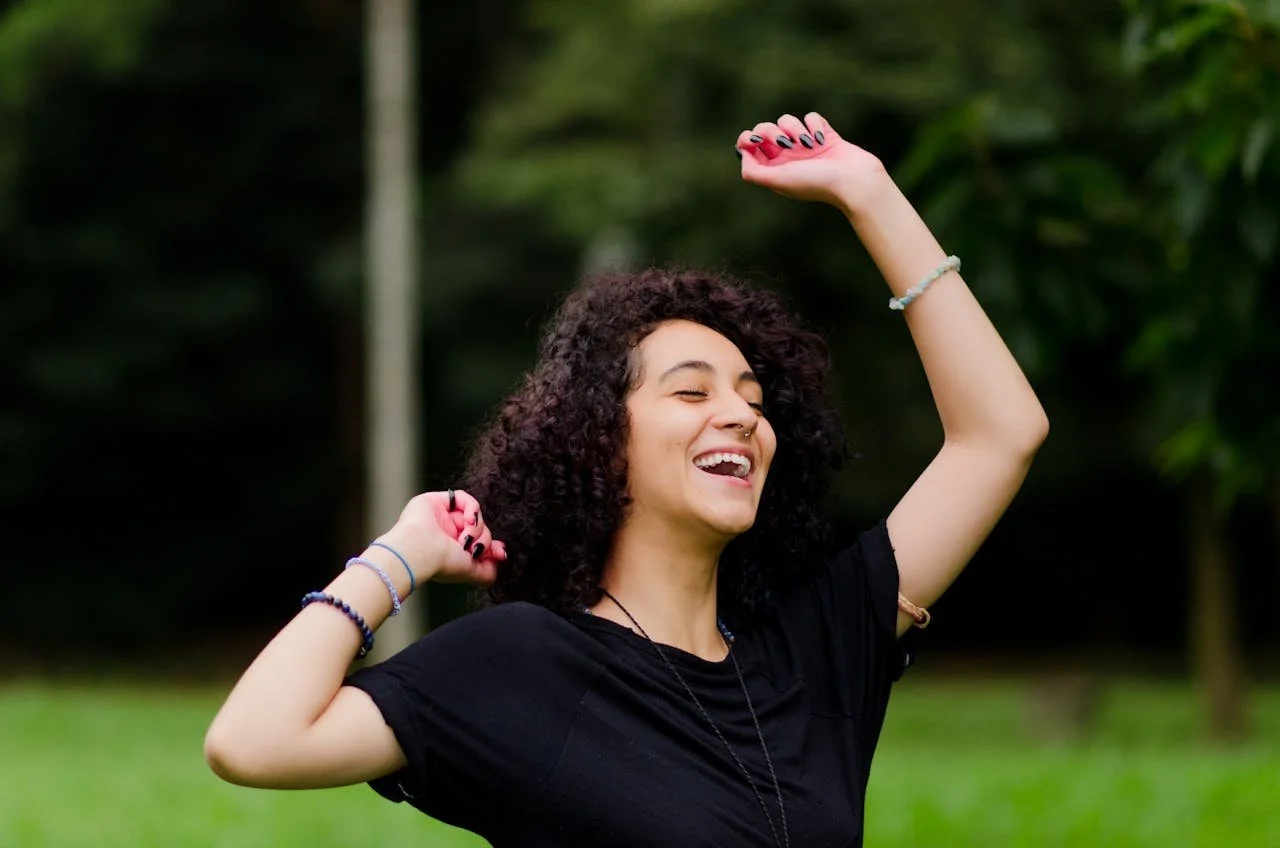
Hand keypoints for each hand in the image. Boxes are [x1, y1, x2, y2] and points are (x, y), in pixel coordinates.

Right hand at [376, 489, 507, 587]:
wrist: (421, 551)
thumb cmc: (441, 563)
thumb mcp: (471, 572)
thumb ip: (487, 572)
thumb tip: (500, 562)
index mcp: (452, 551)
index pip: (478, 543)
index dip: (491, 546)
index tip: (499, 553)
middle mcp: (447, 534)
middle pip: (479, 529)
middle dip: (484, 539)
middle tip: (476, 549)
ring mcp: (442, 518)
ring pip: (474, 515)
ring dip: (477, 527)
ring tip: (467, 538)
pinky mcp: (436, 501)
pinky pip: (463, 498)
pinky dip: (472, 508)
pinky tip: (468, 520)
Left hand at [736, 112, 888, 214]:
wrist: (854, 181)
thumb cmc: (816, 183)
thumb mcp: (779, 180)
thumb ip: (754, 172)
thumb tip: (743, 154)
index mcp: (774, 170)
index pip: (750, 149)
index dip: (748, 140)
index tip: (753, 139)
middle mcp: (788, 158)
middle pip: (766, 131)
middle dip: (771, 131)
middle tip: (784, 143)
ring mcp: (806, 146)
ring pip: (788, 121)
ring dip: (795, 128)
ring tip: (807, 144)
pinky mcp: (825, 136)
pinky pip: (811, 118)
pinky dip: (814, 124)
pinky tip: (820, 138)